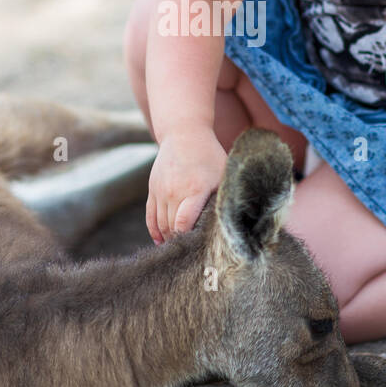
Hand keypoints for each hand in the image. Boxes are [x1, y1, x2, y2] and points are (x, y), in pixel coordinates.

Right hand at [146, 125, 226, 243]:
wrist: (183, 133)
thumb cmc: (209, 156)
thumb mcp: (223, 173)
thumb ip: (226, 197)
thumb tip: (235, 221)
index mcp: (194, 189)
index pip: (184, 223)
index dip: (189, 238)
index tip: (198, 246)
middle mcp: (174, 191)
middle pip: (172, 227)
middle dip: (181, 242)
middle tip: (193, 253)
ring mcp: (160, 191)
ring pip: (161, 224)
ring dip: (169, 238)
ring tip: (180, 247)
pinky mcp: (152, 189)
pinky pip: (150, 216)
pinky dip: (154, 231)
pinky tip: (161, 241)